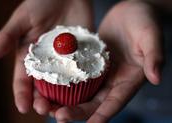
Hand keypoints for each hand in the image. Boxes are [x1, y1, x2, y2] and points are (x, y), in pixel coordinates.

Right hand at [0, 0, 92, 113]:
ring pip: (62, 83)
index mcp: (30, 55)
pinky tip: (82, 92)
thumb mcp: (23, 18)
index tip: (23, 107)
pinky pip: (81, 69)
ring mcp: (65, 58)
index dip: (22, 93)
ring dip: (62, 97)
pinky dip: (81, 82)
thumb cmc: (43, 2)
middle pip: (43, 85)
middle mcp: (47, 60)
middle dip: (42, 99)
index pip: (23, 78)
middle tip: (45, 110)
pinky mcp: (80, 53)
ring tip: (63, 109)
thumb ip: (8, 36)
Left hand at [52, 1, 162, 122]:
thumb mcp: (150, 36)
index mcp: (129, 79)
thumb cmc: (144, 21)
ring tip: (49, 106)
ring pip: (82, 91)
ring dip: (66, 100)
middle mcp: (113, 80)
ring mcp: (100, 72)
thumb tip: (156, 78)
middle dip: (78, 111)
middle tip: (59, 117)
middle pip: (94, 101)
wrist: (129, 10)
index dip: (103, 115)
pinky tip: (49, 84)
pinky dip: (63, 81)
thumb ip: (154, 56)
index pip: (115, 102)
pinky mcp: (89, 61)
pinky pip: (75, 74)